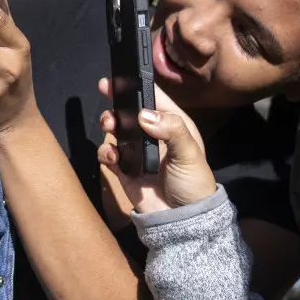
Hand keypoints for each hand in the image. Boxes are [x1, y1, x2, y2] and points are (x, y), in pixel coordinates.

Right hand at [96, 81, 216, 213]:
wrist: (183, 221)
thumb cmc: (193, 183)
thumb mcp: (189, 153)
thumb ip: (171, 130)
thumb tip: (145, 115)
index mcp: (172, 124)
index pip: (153, 98)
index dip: (136, 85)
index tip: (117, 78)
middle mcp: (153, 134)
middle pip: (130, 112)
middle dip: (116, 105)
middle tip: (107, 103)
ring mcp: (137, 152)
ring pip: (116, 130)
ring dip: (109, 125)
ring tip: (109, 127)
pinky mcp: (125, 170)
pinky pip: (109, 156)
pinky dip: (106, 153)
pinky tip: (112, 157)